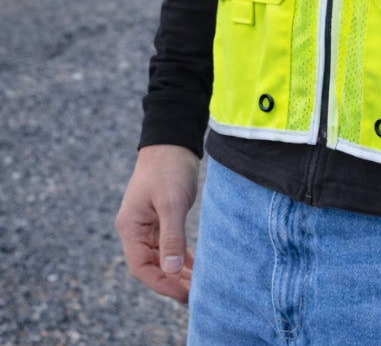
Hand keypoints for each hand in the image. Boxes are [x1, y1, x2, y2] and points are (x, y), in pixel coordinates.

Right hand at [115, 144, 199, 303]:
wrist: (173, 138)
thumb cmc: (169, 167)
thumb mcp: (172, 202)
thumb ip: (171, 236)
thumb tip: (171, 270)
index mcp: (130, 226)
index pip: (141, 267)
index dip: (161, 283)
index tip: (183, 293)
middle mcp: (135, 228)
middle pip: (150, 265)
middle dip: (171, 281)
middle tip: (195, 294)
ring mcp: (146, 223)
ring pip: (160, 256)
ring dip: (176, 271)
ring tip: (197, 285)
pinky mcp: (159, 217)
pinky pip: (167, 245)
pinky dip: (179, 256)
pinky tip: (194, 266)